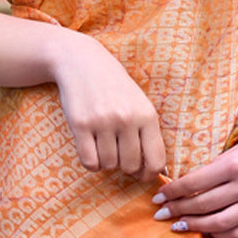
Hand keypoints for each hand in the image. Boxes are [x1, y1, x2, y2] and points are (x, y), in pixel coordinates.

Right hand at [49, 29, 165, 180]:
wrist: (82, 61)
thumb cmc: (115, 89)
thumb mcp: (139, 104)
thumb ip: (148, 134)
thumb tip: (155, 172)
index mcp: (146, 115)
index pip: (156, 161)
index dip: (149, 175)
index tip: (141, 174)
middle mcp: (127, 118)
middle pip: (130, 166)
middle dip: (124, 166)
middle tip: (118, 152)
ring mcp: (103, 121)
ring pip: (108, 165)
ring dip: (105, 161)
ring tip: (103, 143)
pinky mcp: (81, 124)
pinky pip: (89, 162)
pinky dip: (90, 162)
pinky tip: (91, 148)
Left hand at [151, 138, 237, 237]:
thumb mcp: (230, 153)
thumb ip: (208, 172)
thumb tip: (177, 192)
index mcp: (235, 164)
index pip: (195, 182)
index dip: (173, 192)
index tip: (158, 198)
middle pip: (204, 205)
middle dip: (178, 210)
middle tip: (162, 214)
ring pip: (219, 223)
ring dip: (194, 226)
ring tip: (178, 226)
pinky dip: (219, 235)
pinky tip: (205, 233)